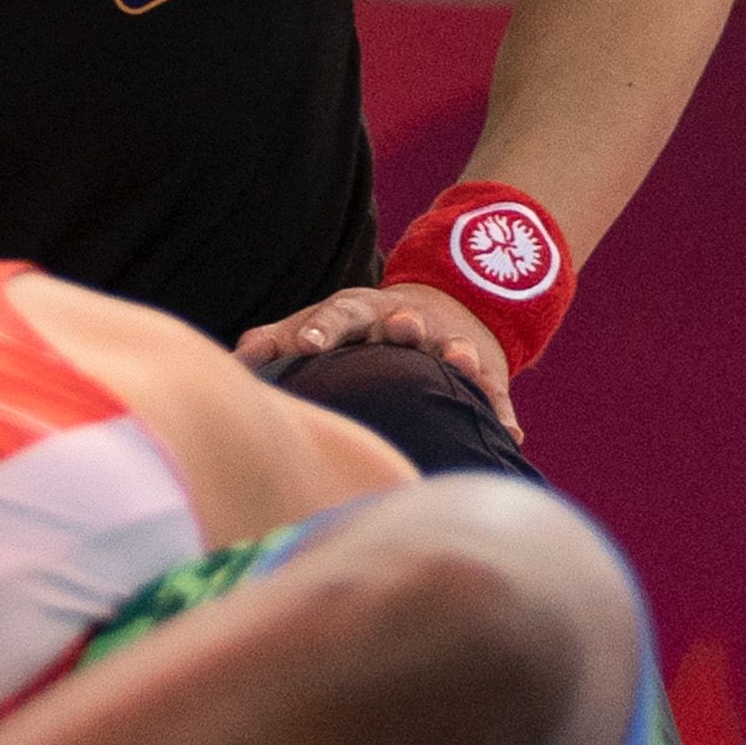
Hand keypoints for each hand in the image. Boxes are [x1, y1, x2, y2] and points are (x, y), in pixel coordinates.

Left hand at [234, 283, 520, 438]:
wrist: (435, 309)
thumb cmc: (357, 328)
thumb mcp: (321, 326)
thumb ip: (279, 339)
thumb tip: (237, 358)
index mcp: (361, 311)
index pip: (337, 314)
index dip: (321, 328)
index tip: (305, 344)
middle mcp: (406, 321)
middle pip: (402, 321)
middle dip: (402, 325)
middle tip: (403, 327)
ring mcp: (446, 341)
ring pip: (454, 346)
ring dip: (458, 355)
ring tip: (462, 362)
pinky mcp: (481, 369)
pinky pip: (492, 391)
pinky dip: (500, 412)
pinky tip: (508, 435)